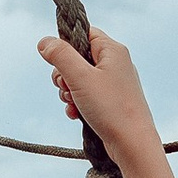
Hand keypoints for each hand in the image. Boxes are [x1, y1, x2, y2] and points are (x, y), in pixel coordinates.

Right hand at [38, 26, 158, 163]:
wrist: (132, 144)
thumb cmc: (111, 108)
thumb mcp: (80, 77)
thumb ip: (60, 56)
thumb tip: (44, 41)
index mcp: (112, 50)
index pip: (83, 32)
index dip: (66, 45)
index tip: (59, 62)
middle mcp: (115, 63)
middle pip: (77, 57)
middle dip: (64, 74)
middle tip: (66, 87)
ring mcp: (113, 83)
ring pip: (79, 79)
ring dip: (69, 92)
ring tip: (74, 104)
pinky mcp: (110, 101)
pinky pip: (86, 96)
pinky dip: (77, 104)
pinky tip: (77, 115)